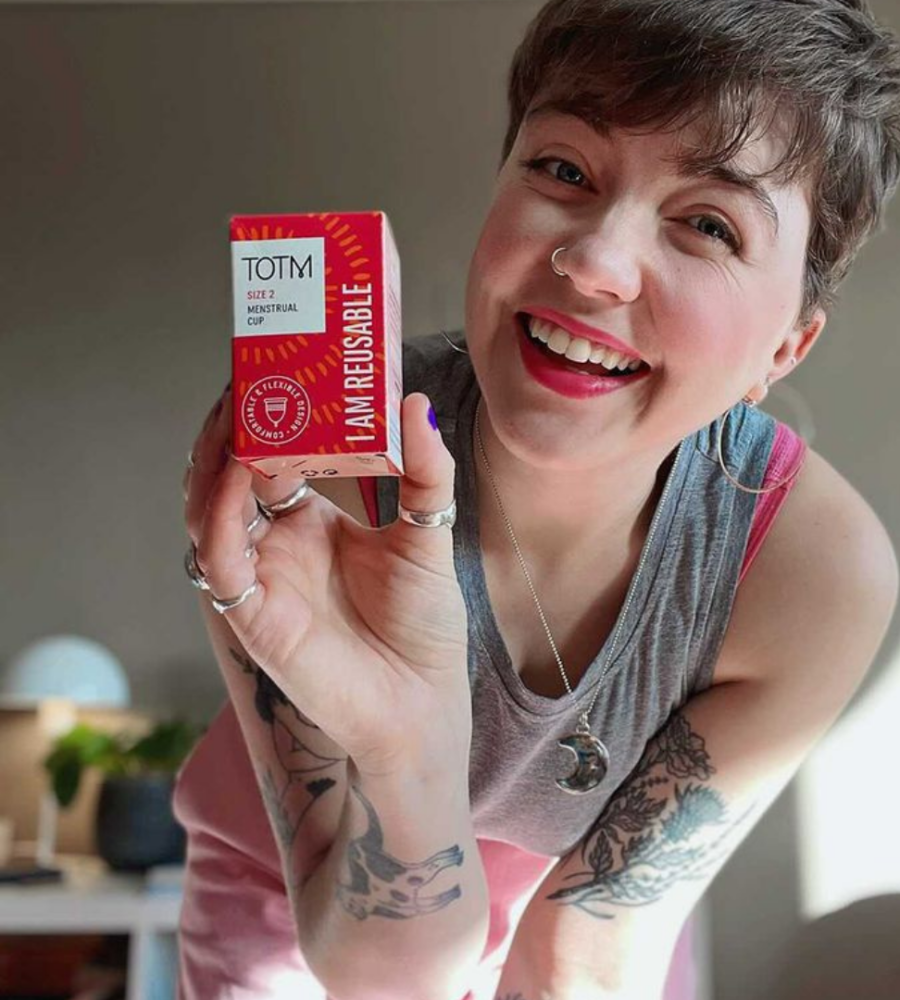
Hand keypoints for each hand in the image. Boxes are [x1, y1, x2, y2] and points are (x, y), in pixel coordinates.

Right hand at [184, 385, 470, 775]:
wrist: (421, 701)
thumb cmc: (422, 625)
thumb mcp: (428, 533)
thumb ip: (425, 472)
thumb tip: (415, 403)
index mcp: (312, 520)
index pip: (276, 453)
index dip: (273, 413)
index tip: (284, 364)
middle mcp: (277, 541)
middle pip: (234, 470)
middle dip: (236, 422)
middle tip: (252, 373)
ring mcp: (259, 574)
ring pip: (210, 504)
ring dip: (216, 455)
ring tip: (238, 410)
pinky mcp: (250, 611)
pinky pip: (219, 554)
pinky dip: (220, 510)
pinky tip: (238, 470)